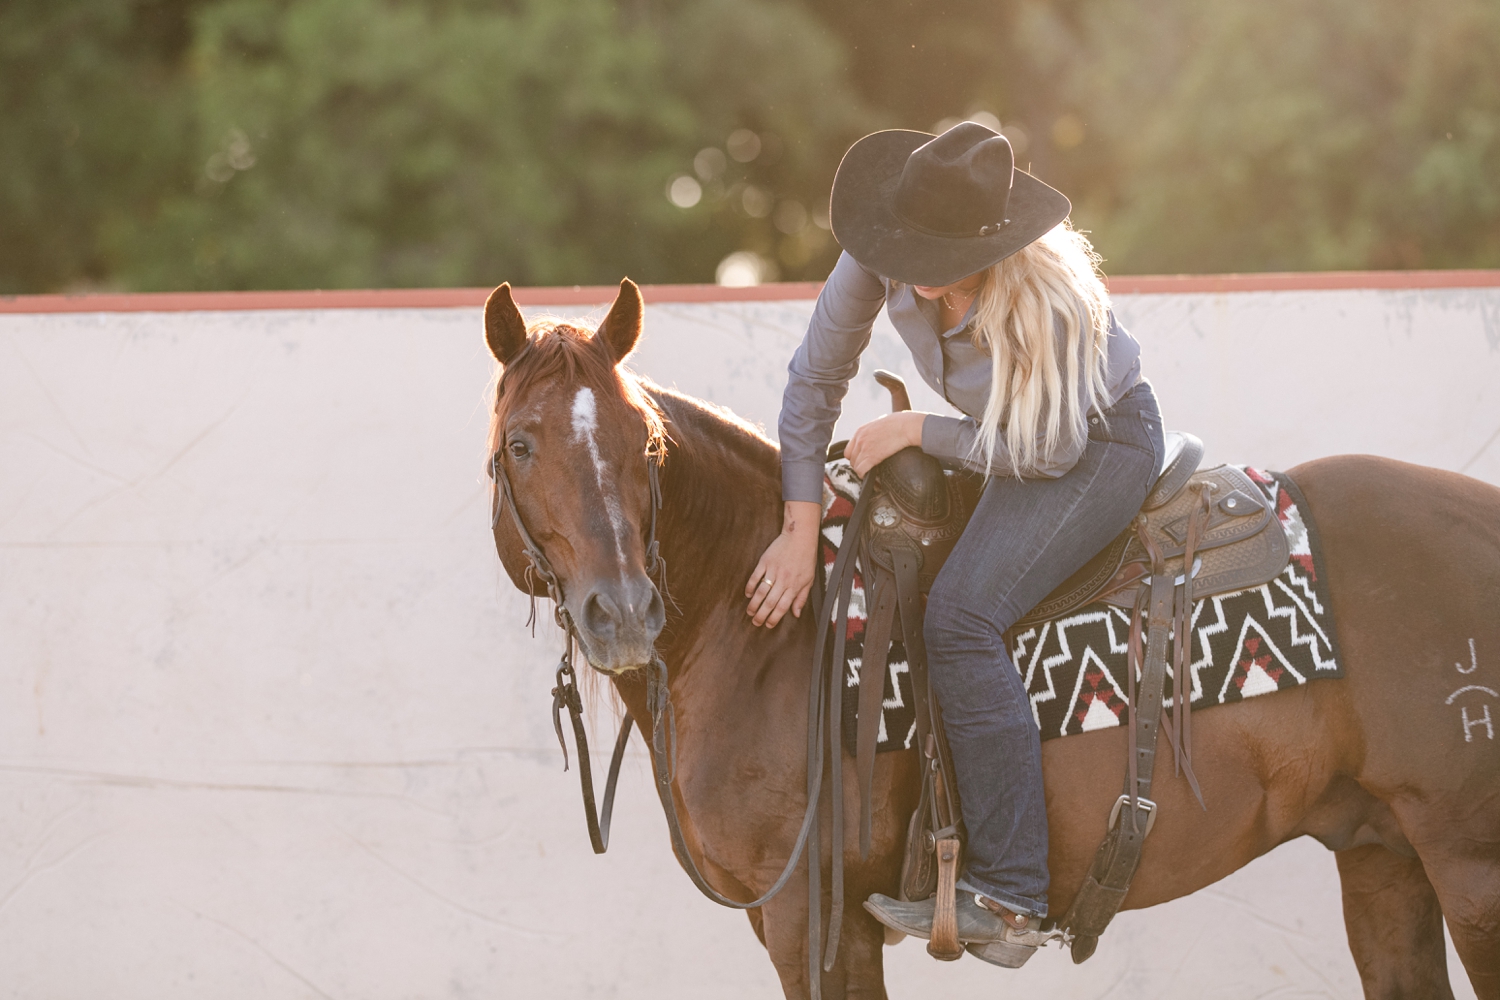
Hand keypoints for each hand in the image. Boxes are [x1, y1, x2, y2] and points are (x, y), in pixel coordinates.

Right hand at [746, 500, 821, 627]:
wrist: (800, 537)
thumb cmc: (806, 558)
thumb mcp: (809, 579)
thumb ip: (802, 598)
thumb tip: (796, 614)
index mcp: (794, 586)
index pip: (782, 607)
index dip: (774, 618)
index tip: (768, 625)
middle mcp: (783, 580)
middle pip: (770, 602)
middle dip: (761, 615)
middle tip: (755, 622)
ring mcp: (773, 571)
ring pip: (761, 592)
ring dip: (754, 604)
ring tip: (750, 612)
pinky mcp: (765, 562)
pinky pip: (755, 576)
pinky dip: (750, 586)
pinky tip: (748, 594)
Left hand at [845, 411, 926, 478]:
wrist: (906, 426)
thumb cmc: (900, 423)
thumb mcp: (880, 423)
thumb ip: (874, 432)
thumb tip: (877, 437)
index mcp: (861, 431)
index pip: (849, 449)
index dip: (855, 457)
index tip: (862, 460)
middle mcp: (859, 439)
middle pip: (851, 459)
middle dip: (859, 464)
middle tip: (868, 468)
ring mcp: (864, 448)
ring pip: (855, 466)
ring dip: (863, 471)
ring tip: (871, 472)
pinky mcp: (871, 457)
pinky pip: (861, 471)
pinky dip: (865, 475)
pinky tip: (871, 476)